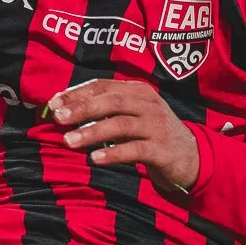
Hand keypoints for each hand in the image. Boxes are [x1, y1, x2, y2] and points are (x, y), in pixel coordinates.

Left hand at [47, 79, 200, 200]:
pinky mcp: (162, 150)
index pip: (103, 86)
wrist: (191, 156)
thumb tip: (64, 110)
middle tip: (58, 118)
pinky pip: (135, 149)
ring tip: (69, 141)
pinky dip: (113, 153)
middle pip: (111, 102)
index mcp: (138, 91)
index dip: (77, 93)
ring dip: (92, 132)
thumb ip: (104, 110)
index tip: (54, 103)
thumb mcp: (131, 115)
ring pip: (121, 125)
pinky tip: (95, 159)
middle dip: (82, 109)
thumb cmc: (151, 132)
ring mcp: (157, 126)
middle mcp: (148, 105)